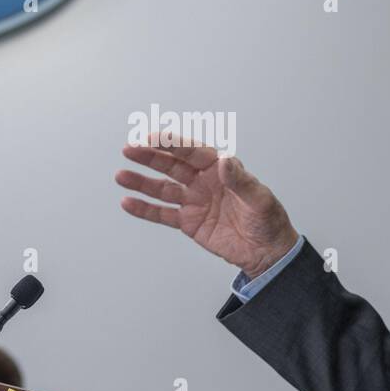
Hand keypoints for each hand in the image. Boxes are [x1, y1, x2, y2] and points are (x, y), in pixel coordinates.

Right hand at [116, 132, 298, 277]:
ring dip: (141, 182)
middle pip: (172, 165)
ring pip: (162, 188)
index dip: (172, 143)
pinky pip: (163, 214)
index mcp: (221, 169)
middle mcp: (204, 181)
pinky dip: (145, 209)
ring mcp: (194, 201)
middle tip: (129, 149)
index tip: (153, 137)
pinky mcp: (188, 222)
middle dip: (150, 157)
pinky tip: (128, 202)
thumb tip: (225, 160)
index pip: (193, 152)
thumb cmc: (268, 221)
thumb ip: (240, 180)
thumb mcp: (259, 199)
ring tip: (121, 175)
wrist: (267, 252)